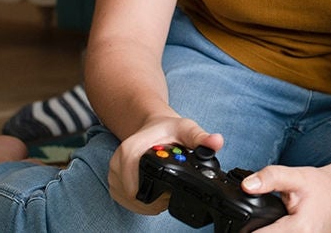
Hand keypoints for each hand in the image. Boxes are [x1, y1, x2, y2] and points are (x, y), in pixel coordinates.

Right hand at [107, 115, 223, 214]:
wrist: (154, 127)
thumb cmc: (168, 129)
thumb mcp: (187, 129)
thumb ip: (201, 137)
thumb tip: (216, 141)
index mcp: (132, 148)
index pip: (130, 175)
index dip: (148, 190)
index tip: (166, 195)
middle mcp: (118, 161)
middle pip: (129, 193)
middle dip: (151, 200)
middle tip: (170, 196)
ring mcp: (114, 173)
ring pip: (126, 200)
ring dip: (145, 204)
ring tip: (163, 195)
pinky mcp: (114, 182)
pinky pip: (123, 200)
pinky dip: (139, 204)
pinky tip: (154, 197)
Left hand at [246, 162, 330, 231]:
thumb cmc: (321, 185)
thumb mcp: (296, 177)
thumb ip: (270, 178)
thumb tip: (246, 185)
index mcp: (300, 229)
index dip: (247, 230)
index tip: (238, 224)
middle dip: (257, 232)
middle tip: (252, 223)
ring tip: (263, 227)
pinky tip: (275, 228)